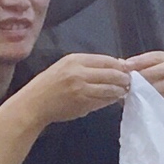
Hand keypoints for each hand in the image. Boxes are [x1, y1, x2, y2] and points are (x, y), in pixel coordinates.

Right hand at [11, 52, 134, 129]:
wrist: (34, 104)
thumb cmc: (49, 85)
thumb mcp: (65, 67)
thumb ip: (88, 65)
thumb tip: (116, 65)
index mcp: (75, 60)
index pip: (107, 60)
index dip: (120, 66)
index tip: (127, 70)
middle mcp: (79, 72)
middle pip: (112, 73)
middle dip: (124, 78)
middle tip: (130, 82)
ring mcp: (81, 89)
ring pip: (110, 88)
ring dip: (120, 90)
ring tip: (124, 91)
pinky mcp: (83, 103)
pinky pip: (104, 100)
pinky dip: (111, 100)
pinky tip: (114, 99)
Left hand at [127, 51, 163, 116]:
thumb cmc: (153, 91)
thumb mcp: (143, 78)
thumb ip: (134, 69)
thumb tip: (119, 62)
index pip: (155, 56)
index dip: (141, 60)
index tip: (126, 65)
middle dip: (147, 71)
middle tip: (132, 77)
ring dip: (152, 84)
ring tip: (138, 88)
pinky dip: (160, 94)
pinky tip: (147, 96)